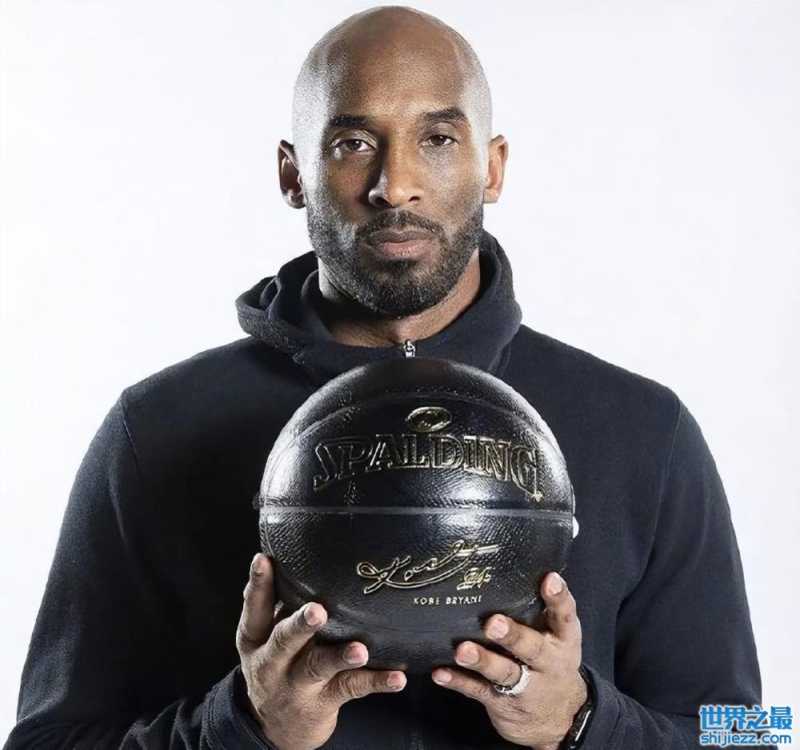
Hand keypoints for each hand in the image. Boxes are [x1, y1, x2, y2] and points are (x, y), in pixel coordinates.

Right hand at [236, 553, 406, 749]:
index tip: (264, 559)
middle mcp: (272, 663)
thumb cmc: (278, 663)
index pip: (254, 608)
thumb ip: (276, 604)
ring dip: (341, 657)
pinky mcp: (325, 700)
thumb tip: (284, 555)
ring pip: (319, 668)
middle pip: (284, 641)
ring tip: (361, 650)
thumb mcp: (264, 638)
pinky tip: (397, 677)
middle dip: (300, 625)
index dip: (258, 584)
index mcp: (255, 640)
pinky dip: (377, 681)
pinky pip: (353, 688)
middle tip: (317, 611)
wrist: (276, 727)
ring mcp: (297, 685)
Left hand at [431, 572, 586, 749]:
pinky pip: (477, 690)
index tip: (549, 579)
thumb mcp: (558, 637)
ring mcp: (525, 685)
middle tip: (494, 623)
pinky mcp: (502, 702)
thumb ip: (541, 609)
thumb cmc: (550, 661)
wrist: (561, 718)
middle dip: (513, 635)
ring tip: (463, 650)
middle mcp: (546, 661)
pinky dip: (458, 681)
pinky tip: (440, 673)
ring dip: (482, 660)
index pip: (564, 615)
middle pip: (531, 648)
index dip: (558, 597)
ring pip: (503, 672)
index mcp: (562, 640)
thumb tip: (512, 566)